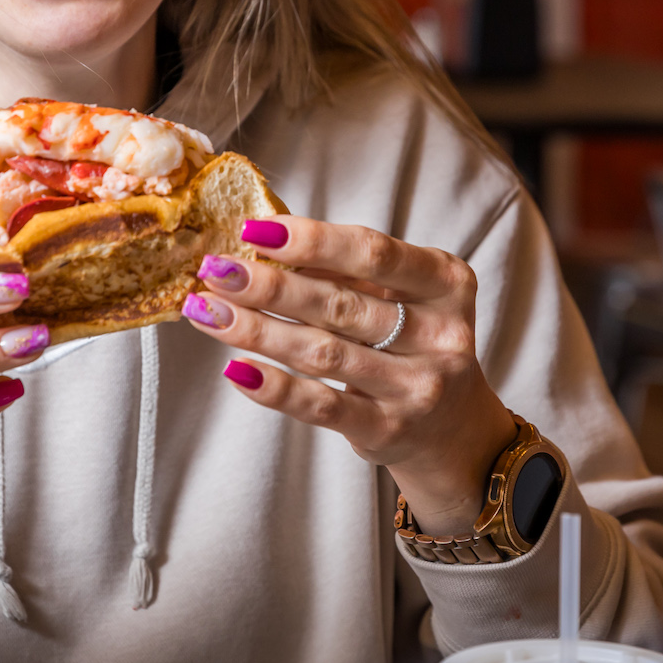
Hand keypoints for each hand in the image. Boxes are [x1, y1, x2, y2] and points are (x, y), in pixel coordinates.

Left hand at [180, 217, 516, 535]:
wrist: (454, 429)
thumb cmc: (413, 342)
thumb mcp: (402, 296)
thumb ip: (347, 271)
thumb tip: (263, 246)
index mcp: (447, 283)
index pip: (372, 254)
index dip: (312, 240)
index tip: (255, 232)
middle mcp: (441, 335)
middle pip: (339, 304)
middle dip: (269, 285)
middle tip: (215, 270)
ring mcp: (417, 388)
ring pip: (322, 353)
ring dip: (256, 330)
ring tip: (208, 312)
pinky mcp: (388, 430)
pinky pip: (321, 406)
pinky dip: (274, 387)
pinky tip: (235, 368)